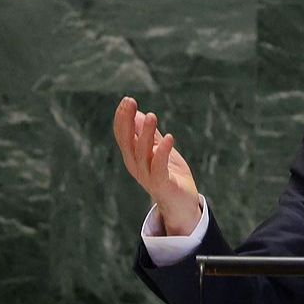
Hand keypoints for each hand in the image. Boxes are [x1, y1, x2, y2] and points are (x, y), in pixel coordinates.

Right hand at [113, 96, 200, 234]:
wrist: (182, 203)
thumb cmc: (170, 175)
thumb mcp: (160, 150)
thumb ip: (150, 135)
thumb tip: (137, 114)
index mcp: (133, 157)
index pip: (122, 135)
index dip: (122, 118)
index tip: (127, 100)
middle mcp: (136, 166)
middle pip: (127, 142)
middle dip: (126, 121)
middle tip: (130, 102)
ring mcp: (147, 176)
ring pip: (142, 152)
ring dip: (145, 133)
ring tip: (151, 115)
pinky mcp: (161, 183)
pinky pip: (159, 166)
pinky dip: (162, 151)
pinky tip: (168, 137)